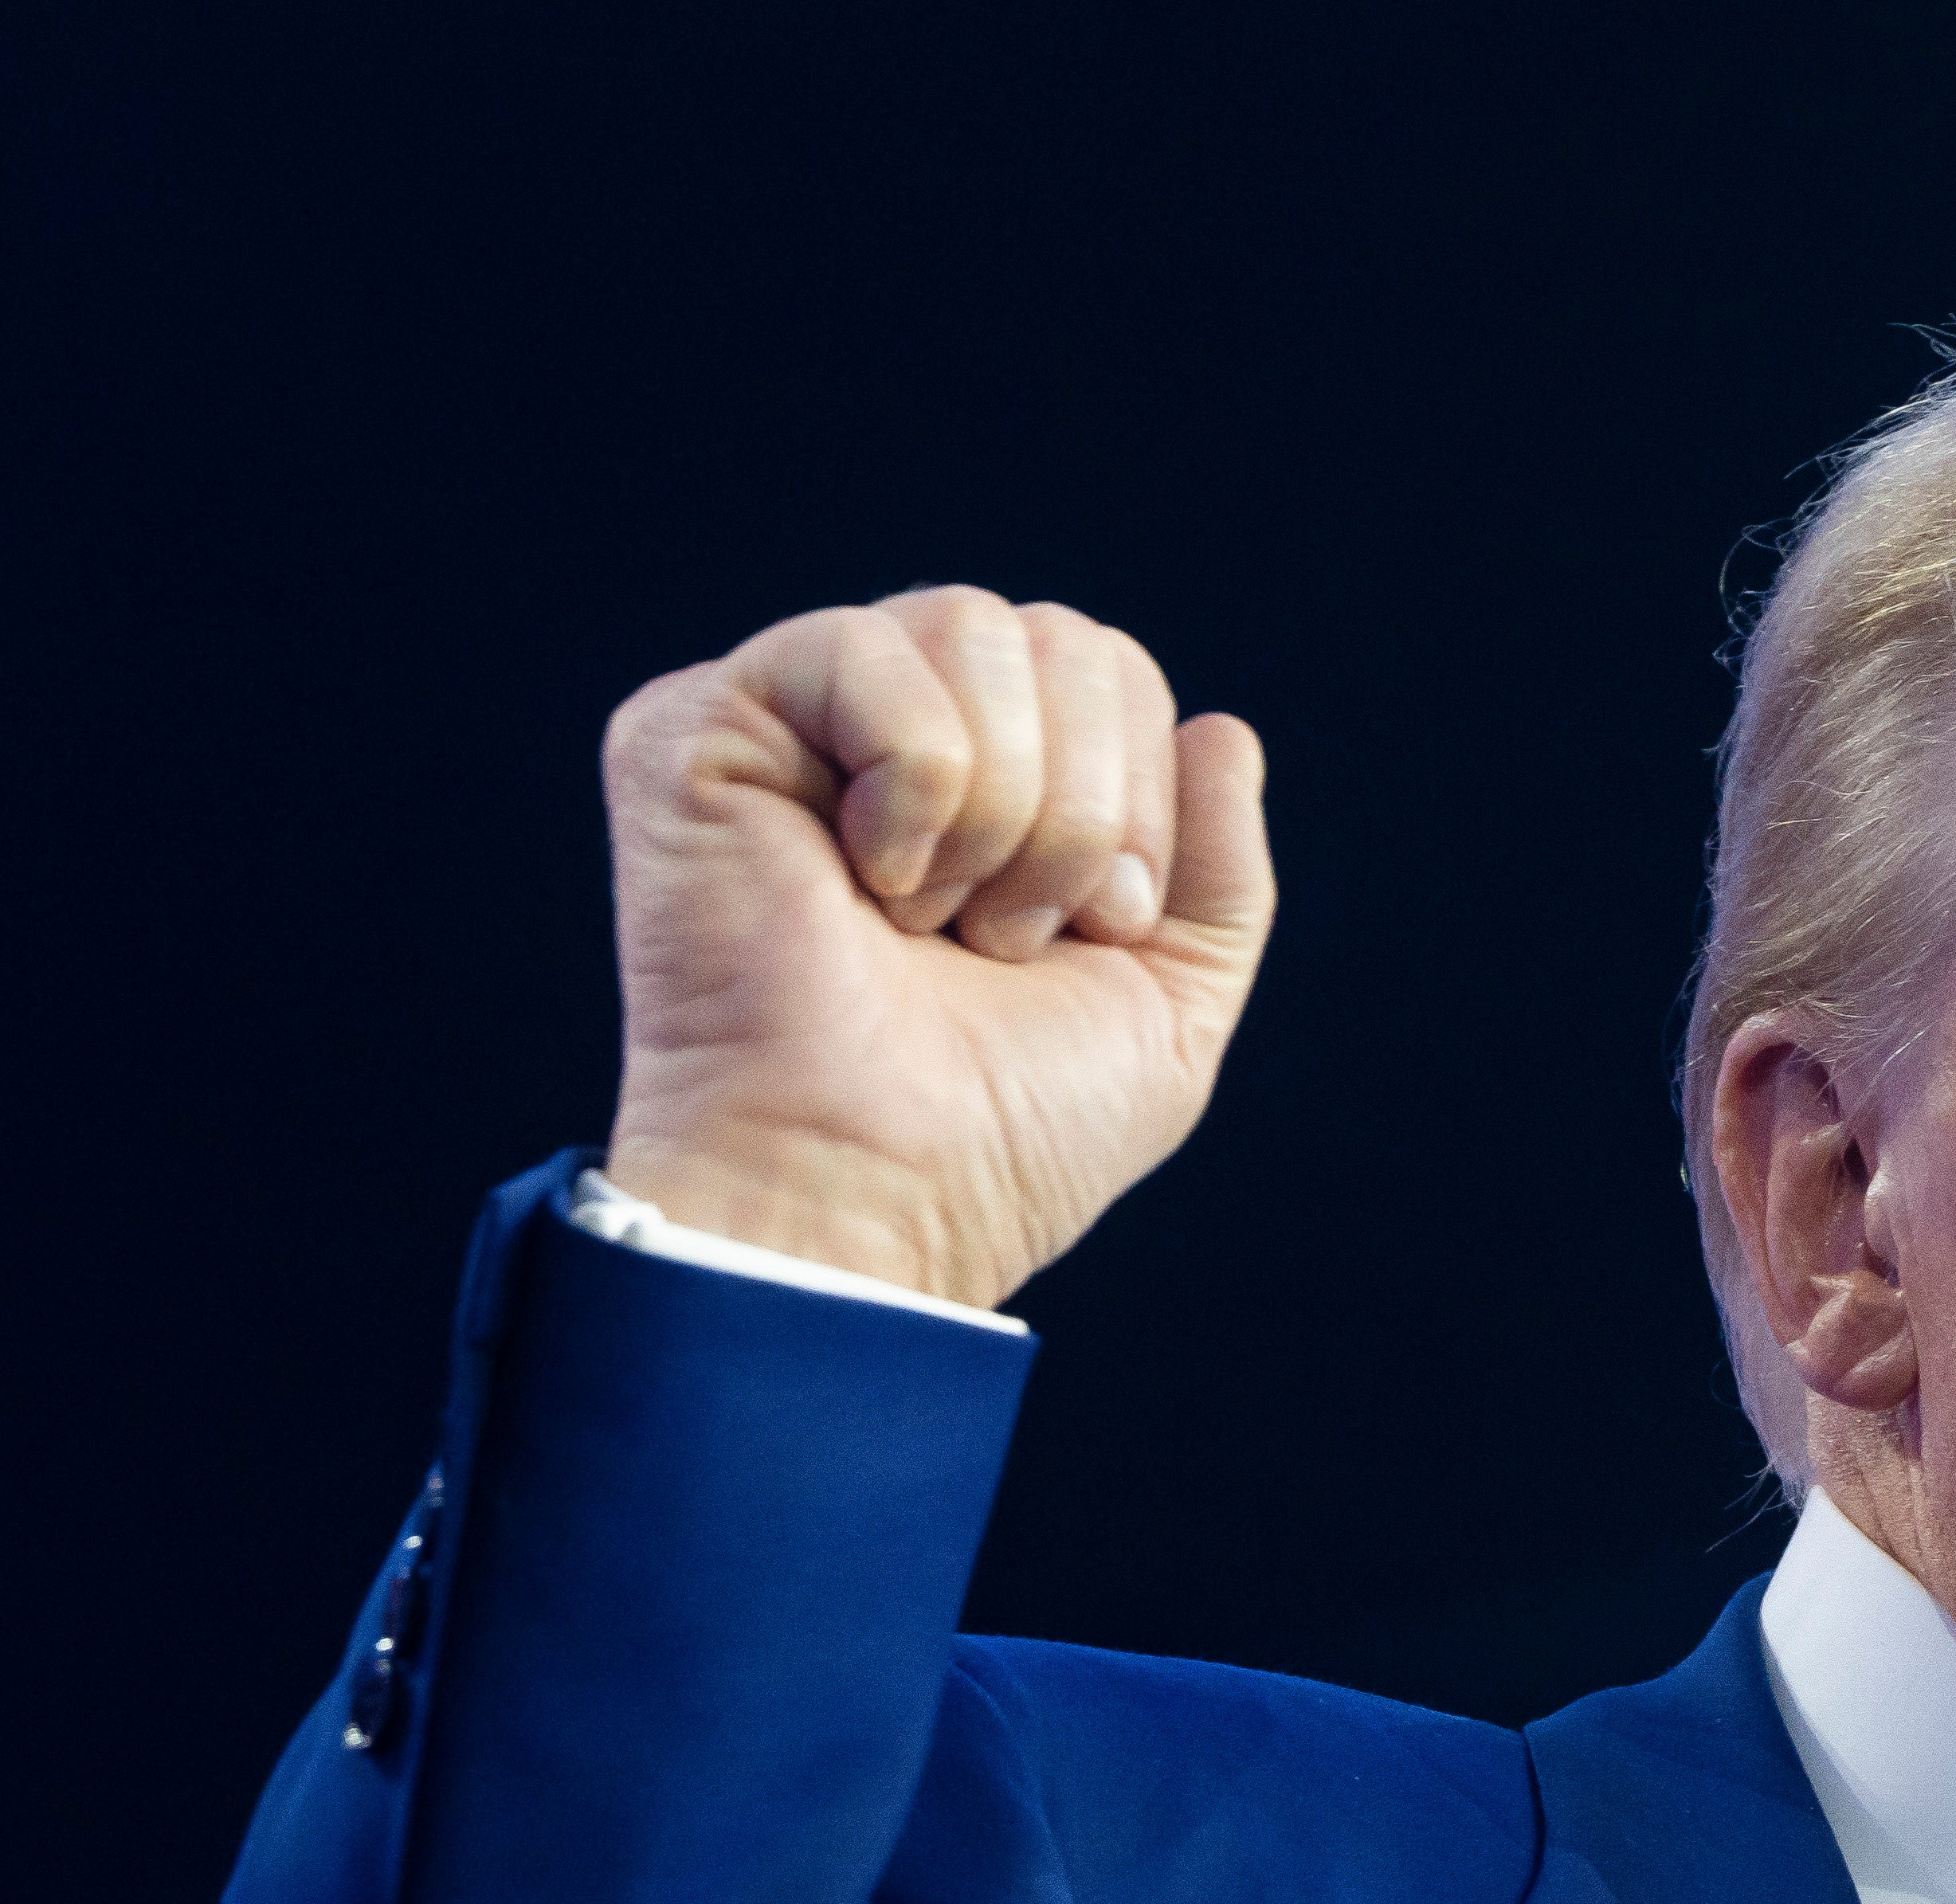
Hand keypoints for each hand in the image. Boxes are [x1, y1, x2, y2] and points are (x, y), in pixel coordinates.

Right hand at [598, 586, 1274, 1307]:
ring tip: (936, 921)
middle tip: (1012, 937)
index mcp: (997, 787)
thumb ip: (1223, 873)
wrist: (880, 1193)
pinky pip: (860, 645)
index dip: (1141, 802)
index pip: (1119, 674)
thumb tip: (1222, 728)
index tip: (1095, 934)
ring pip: (977, 623)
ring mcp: (793, 723)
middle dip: (1086, 805)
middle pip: (1066, 636)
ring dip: (1005, 806)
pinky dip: (915, 781)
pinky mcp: (696, 726)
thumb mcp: (1172, 1005)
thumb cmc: (1005, 1129)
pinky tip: (866, 884)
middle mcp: (893, 736)